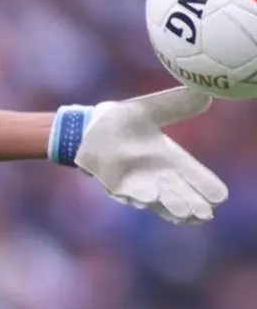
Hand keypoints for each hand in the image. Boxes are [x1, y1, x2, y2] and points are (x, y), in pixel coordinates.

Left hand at [49, 87, 227, 223]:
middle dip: (192, 204)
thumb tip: (206, 95)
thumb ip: (174, 105)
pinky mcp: (115, 184)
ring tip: (184, 212)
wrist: (86, 128)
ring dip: (170, 205)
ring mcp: (136, 183)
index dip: (206, 186)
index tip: (220, 196)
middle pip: (181, 194)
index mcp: (170, 158)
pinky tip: (149, 199)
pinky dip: (138, 197)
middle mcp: (157, 175)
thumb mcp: (148, 110)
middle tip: (205, 213)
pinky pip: (128, 194)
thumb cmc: (120, 120)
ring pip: (158, 200)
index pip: (195, 176)